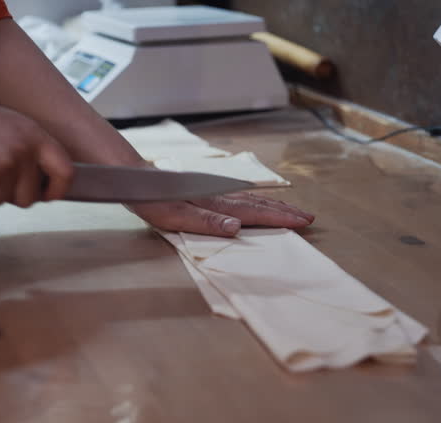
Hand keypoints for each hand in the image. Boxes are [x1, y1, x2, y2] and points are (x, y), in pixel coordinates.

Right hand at [0, 98, 72, 206]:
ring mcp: (2, 168)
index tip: (49, 194)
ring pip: (3, 201)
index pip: (65, 172)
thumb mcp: (12, 125)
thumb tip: (45, 182)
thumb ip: (32, 150)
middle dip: (14, 194)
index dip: (58, 189)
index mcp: (35, 136)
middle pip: (30, 197)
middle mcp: (22, 153)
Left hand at [129, 192, 314, 236]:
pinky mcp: (202, 192)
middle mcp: (217, 197)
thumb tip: (237, 227)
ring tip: (289, 210)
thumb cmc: (150, 198)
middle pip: (257, 203)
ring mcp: (211, 193)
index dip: (280, 218)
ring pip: (249, 199)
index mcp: (214, 205)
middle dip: (283, 211)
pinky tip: (253, 202)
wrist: (132, 177)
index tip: (303, 221)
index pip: (255, 212)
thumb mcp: (174, 215)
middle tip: (308, 217)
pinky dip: (253, 200)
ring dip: (271, 205)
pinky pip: (237, 197)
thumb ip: (205, 222)